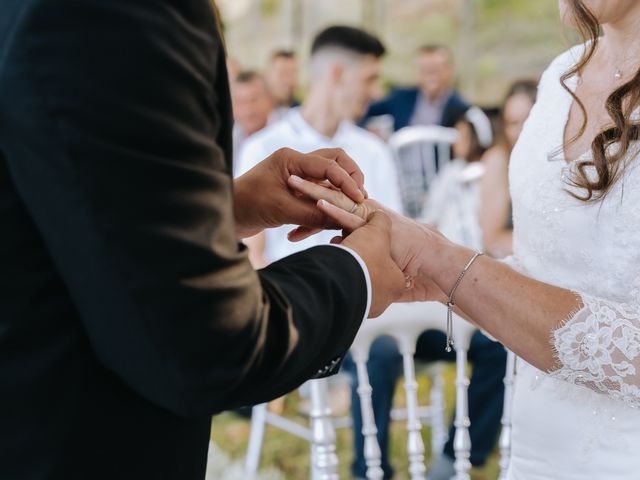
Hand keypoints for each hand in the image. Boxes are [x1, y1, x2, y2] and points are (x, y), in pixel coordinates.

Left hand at [234, 147, 366, 237]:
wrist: (225, 216)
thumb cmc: (247, 206)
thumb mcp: (282, 211)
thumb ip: (313, 213)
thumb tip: (342, 219)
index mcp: (291, 159)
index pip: (329, 165)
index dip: (347, 182)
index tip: (359, 199)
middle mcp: (295, 164)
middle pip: (334, 162)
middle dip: (349, 180)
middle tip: (359, 198)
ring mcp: (295, 177)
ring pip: (327, 183)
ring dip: (333, 200)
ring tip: (342, 217)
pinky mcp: (294, 192)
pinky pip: (316, 198)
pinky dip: (317, 213)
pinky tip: (302, 233)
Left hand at [287, 176, 451, 301]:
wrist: (437, 266)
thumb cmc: (409, 266)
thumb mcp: (373, 260)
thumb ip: (354, 252)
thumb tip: (336, 251)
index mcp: (362, 218)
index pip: (332, 207)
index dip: (310, 202)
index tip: (290, 199)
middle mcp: (366, 212)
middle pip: (331, 196)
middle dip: (307, 189)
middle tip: (283, 182)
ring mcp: (372, 217)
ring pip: (338, 200)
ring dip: (314, 191)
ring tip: (291, 183)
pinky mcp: (379, 225)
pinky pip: (353, 217)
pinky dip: (334, 210)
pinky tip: (317, 204)